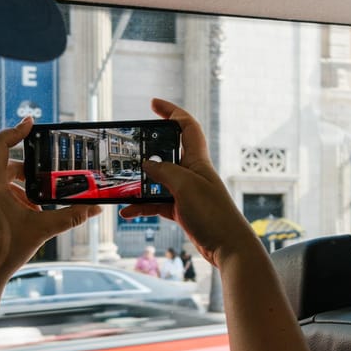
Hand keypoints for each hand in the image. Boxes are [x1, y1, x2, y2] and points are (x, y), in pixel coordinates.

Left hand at [0, 118, 99, 321]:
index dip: (16, 130)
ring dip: (20, 187)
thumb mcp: (41, 230)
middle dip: (28, 171)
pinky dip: (10, 197)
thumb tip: (95, 208)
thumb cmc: (4, 253)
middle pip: (4, 163)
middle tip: (47, 176)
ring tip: (37, 204)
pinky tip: (25, 214)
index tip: (32, 123)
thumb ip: (70, 217)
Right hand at [120, 99, 257, 267]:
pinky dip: (143, 206)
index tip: (153, 104)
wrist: (228, 247)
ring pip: (158, 180)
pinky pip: (157, 203)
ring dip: (140, 183)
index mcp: (197, 160)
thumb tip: (147, 163)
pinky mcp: (182, 210)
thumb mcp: (185, 186)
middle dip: (148, 148)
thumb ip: (164, 171)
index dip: (171, 111)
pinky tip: (128, 211)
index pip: (186, 126)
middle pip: (168, 152)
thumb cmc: (214, 214)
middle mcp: (192, 173)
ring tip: (123, 184)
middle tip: (129, 148)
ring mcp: (187, 192)